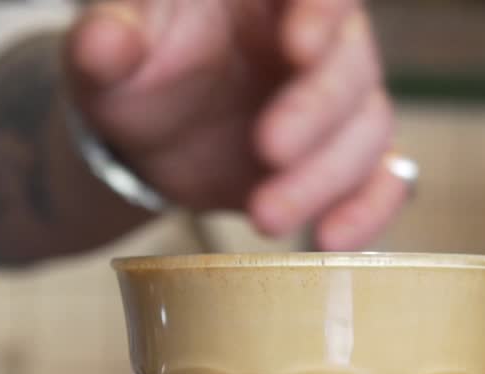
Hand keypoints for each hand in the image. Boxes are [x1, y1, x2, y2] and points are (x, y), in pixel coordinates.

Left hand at [63, 0, 405, 250]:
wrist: (143, 136)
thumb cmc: (135, 68)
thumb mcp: (111, 46)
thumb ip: (111, 40)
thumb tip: (101, 45)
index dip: (321, 14)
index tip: (298, 47)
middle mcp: (319, 38)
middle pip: (352, 62)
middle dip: (316, 112)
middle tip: (268, 150)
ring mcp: (336, 104)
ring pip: (367, 128)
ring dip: (324, 178)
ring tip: (266, 216)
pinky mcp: (341, 162)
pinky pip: (382, 182)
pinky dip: (367, 212)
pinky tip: (331, 240)